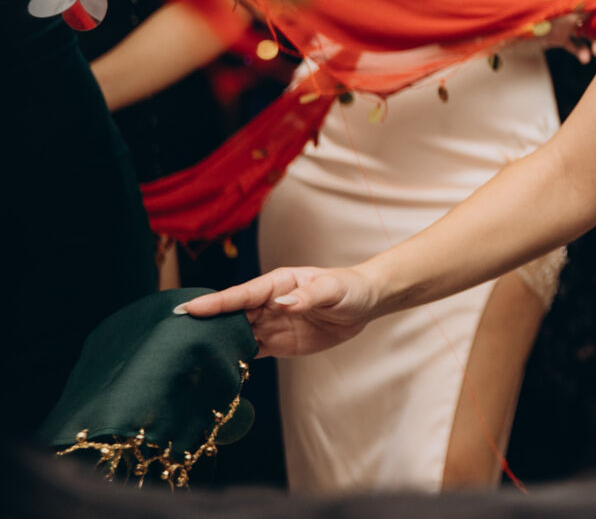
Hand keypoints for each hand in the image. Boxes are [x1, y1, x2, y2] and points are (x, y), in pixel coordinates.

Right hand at [175, 264, 381, 358]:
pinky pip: (250, 352)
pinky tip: (215, 371)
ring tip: (185, 357)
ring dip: (215, 344)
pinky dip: (233, 361)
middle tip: (172, 337)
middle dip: (204, 324)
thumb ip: (308, 295)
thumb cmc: (349, 288)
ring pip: (235, 335)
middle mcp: (267, 303)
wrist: (364, 306)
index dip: (216, 303)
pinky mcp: (276, 343)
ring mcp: (269, 324)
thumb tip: (282, 303)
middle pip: (230, 315)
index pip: (242, 295)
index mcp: (277, 284)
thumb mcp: (334, 289)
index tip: (188, 309)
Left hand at [520, 0, 595, 62]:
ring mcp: (565, 22)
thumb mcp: (549, 2)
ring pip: (589, 32)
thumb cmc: (520, 7)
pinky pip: (576, 45)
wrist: (499, 23)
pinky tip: (584, 58)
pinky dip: (583, 52)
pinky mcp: (558, 37)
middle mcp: (571, 6)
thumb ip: (574, 3)